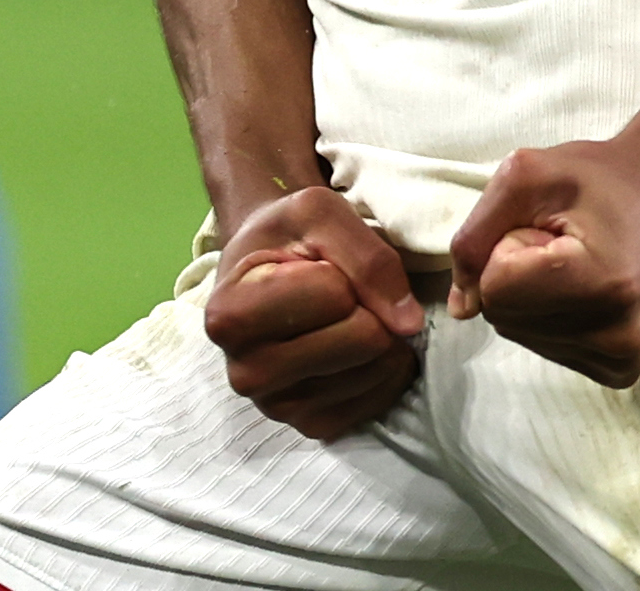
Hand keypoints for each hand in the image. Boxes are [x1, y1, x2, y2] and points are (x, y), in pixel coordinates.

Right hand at [200, 187, 424, 439]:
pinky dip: (385, 369)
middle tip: (346, 293)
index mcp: (230, 316)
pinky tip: (362, 347)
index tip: (319, 266)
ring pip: (376, 371)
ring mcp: (278, 407)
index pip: (334, 295)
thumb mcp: (319, 212)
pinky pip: (377, 401)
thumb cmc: (287, 235)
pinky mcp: (310, 426)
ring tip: (352, 316)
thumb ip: (368, 258)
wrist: (267, 268)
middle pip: (363, 340)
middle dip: (370, 306)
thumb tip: (408, 324)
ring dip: (383, 335)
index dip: (344, 272)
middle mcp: (246, 373)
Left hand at [447, 135, 639, 387]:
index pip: (495, 288)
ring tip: (580, 261)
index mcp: (602, 284)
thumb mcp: (528, 175)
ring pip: (521, 334)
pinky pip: (547, 349)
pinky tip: (589, 287)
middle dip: (518, 273)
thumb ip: (477, 234)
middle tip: (567, 241)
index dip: (510, 245)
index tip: (553, 226)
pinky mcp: (621, 371)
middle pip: (504, 316)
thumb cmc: (601, 176)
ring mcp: (622, 359)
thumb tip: (460, 308)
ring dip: (534, 294)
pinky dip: (554, 315)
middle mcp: (617, 336)